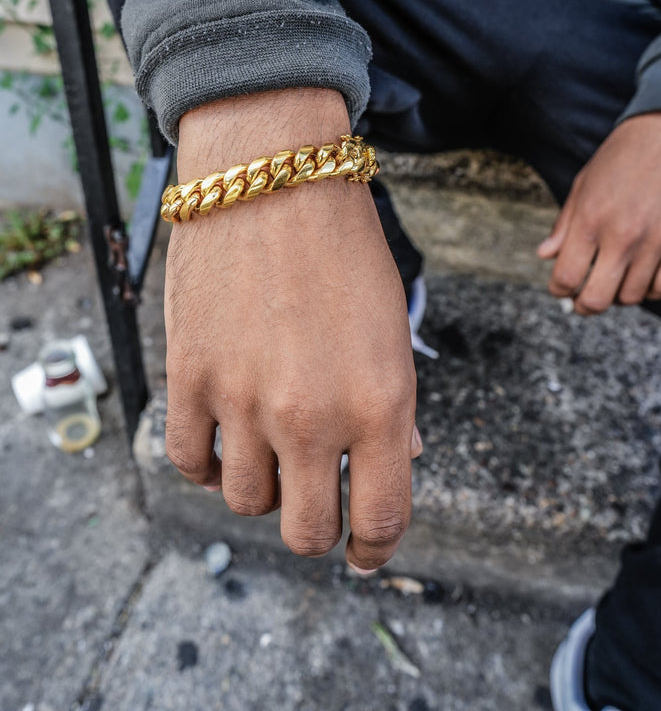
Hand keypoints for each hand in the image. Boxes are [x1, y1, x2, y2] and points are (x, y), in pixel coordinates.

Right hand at [164, 89, 420, 571]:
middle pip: (307, 530)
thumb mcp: (391, 324)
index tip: (364, 552)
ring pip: (245, 501)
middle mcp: (312, 415)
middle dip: (318, 527)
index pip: (382, 519)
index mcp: (380, 403)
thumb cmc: (343, 245)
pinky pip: (188, 462)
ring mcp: (244, 401)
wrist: (271, 176)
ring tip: (270, 448)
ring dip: (262, 487)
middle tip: (315, 498)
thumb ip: (397, 405)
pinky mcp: (189, 378)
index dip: (375, 550)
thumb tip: (404, 459)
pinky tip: (222, 436)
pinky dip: (206, 462)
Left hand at [538, 111, 660, 313]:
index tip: (561, 288)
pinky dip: (652, 288)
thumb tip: (545, 255)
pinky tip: (643, 275)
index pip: (566, 277)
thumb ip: (565, 224)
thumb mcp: (584, 184)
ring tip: (614, 281)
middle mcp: (623, 236)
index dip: (559, 290)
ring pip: (633, 296)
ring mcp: (656, 243)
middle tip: (583, 301)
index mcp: (591, 220)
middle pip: (598, 299)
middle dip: (585, 305)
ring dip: (619, 294)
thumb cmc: (623, 156)